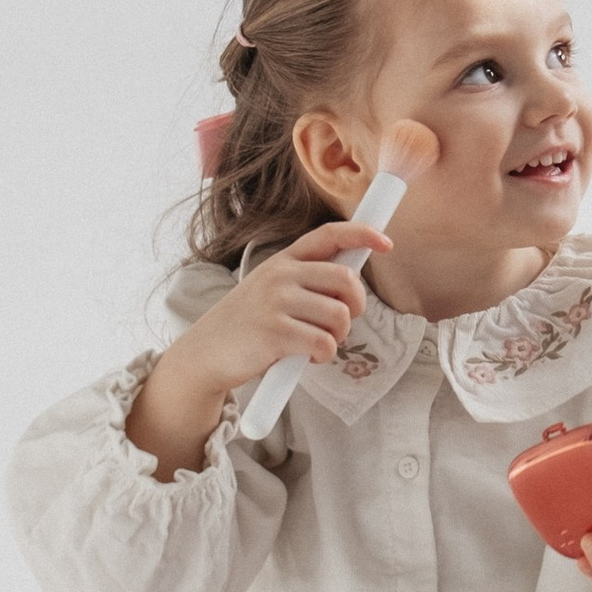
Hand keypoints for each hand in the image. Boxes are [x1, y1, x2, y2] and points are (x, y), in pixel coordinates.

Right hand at [126, 219, 390, 473]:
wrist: (205, 353)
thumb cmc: (248, 324)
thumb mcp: (272, 290)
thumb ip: (306, 281)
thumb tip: (352, 277)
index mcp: (284, 260)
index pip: (329, 235)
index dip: (362, 233)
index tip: (386, 242)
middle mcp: (281, 275)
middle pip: (346, 278)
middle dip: (356, 304)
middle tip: (343, 321)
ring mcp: (277, 302)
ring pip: (340, 314)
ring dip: (338, 335)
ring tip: (316, 343)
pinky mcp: (276, 333)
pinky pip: (325, 343)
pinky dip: (324, 355)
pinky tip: (306, 357)